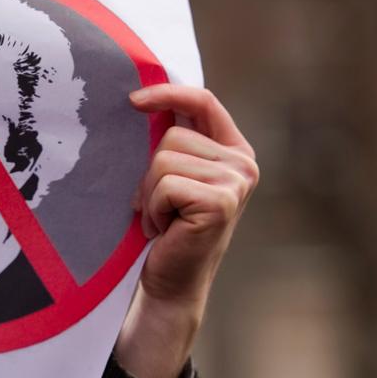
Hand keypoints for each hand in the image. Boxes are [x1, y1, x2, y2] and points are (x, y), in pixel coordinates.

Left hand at [115, 84, 258, 377]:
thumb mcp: (174, 177)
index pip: (204, 101)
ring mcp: (235, 183)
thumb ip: (174, 142)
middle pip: (173, 135)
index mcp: (234, 151)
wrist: (171, 283)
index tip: (133, 101)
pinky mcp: (220, 202)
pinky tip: (164, 229)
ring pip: (165, 160)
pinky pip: (166, 184)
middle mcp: (243, 164)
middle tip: (158, 206)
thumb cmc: (167, 230)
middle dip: (151, 172)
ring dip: (151, 193)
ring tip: (162, 218)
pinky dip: (154, 208)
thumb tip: (140, 97)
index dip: (168, 93)